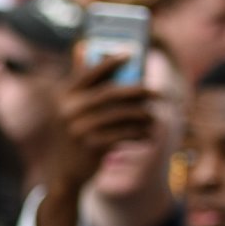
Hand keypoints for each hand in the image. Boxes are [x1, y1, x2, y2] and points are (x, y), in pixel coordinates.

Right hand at [40, 53, 153, 225]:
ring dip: (145, 116)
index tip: (130, 54)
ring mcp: (79, 128)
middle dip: (140, 92)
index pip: (89, 73)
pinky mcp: (92, 145)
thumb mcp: (76, 111)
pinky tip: (148, 135)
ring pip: (124, 115)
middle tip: (159, 94)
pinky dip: (141, 134)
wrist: (66, 171)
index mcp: (65, 96)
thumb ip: (90, 88)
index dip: (110, 62)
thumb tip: (110, 61)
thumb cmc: (78, 135)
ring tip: (154, 120)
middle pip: (113, 93)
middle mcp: (69, 110)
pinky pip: (125, 133)